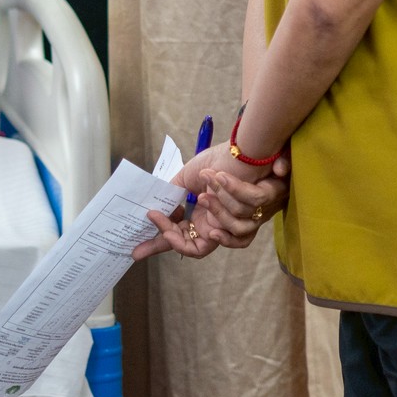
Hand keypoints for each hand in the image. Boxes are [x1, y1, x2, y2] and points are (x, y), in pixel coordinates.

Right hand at [131, 151, 286, 259]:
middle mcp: (224, 223)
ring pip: (226, 231)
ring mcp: (244, 218)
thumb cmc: (218, 160)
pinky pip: (245, 214)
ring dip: (215, 208)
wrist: (245, 144)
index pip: (183, 241)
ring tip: (208, 189)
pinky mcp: (259, 207)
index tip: (136, 251)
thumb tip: (153, 208)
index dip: (161, 247)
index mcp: (206, 219)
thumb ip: (172, 195)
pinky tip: (223, 179)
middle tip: (159, 219)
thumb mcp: (188, 178)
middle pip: (200, 249)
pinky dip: (233, 194)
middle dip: (176, 237)